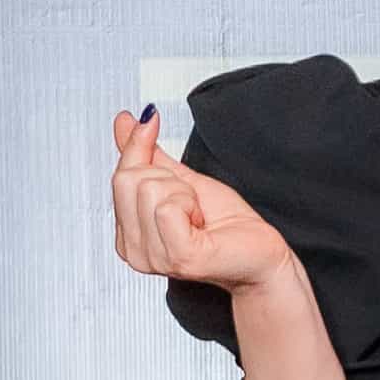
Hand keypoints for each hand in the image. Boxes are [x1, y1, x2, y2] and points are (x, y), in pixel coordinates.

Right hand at [111, 106, 300, 298]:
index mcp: (128, 235)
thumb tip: (126, 121)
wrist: (260, 251)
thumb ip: (148, 153)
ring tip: (199, 216)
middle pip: (129, 179)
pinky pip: (168, 207)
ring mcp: (154, 258)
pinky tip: (202, 225)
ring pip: (150, 189)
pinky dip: (192, 205)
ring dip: (185, 193)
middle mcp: (134, 250)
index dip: (146, 155)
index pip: (119, 175)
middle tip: (191, 203)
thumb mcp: (181, 179)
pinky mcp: (178, 257)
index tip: (169, 158)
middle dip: (169, 179)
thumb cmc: (228, 223)